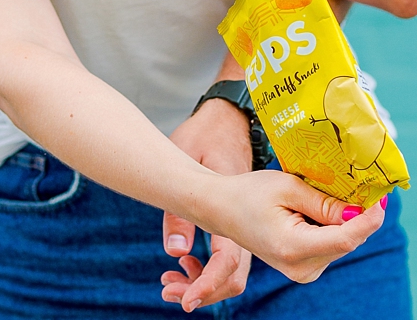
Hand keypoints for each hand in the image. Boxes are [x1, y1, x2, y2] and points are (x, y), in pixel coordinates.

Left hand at [159, 100, 252, 311]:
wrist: (231, 115)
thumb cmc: (206, 131)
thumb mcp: (185, 158)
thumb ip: (179, 208)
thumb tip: (177, 252)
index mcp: (235, 204)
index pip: (229, 260)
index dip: (210, 285)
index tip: (187, 302)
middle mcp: (248, 219)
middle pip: (234, 274)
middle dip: (204, 291)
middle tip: (168, 291)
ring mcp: (248, 221)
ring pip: (234, 269)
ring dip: (206, 282)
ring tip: (170, 281)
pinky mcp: (244, 220)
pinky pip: (233, 255)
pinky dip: (211, 268)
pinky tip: (186, 261)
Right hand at [202, 170, 385, 285]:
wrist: (222, 210)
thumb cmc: (249, 193)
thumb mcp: (287, 187)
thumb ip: (323, 202)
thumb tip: (358, 211)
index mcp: (294, 248)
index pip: (346, 239)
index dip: (369, 219)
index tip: (382, 197)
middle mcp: (301, 268)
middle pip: (346, 241)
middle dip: (357, 214)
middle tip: (364, 183)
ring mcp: (303, 272)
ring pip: (340, 243)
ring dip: (344, 219)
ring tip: (334, 191)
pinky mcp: (304, 268)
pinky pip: (329, 245)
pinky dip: (332, 226)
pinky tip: (322, 206)